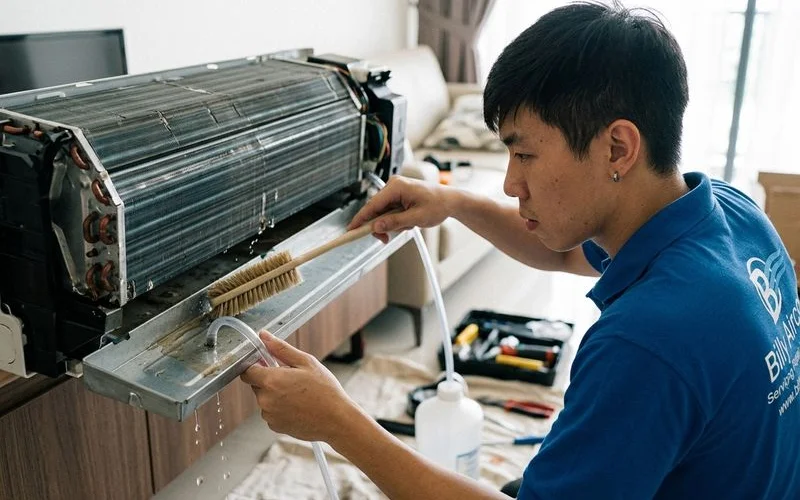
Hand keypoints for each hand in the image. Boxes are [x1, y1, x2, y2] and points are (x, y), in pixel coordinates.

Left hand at [240, 331, 359, 442]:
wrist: (336, 420)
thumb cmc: (325, 390)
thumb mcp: (306, 362)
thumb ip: (281, 348)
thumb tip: (264, 336)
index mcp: (271, 381)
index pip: (247, 371)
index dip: (256, 365)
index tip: (269, 364)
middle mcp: (265, 400)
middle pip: (257, 384)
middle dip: (270, 379)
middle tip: (293, 378)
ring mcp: (269, 415)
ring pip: (265, 398)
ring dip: (276, 394)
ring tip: (299, 394)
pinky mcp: (275, 426)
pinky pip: (272, 412)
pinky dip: (280, 408)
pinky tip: (298, 406)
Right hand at [348, 175, 454, 242]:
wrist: (451, 201)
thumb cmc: (438, 205)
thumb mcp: (417, 218)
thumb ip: (395, 222)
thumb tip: (376, 227)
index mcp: (397, 187)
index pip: (372, 205)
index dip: (360, 219)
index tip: (350, 230)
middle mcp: (393, 186)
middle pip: (375, 210)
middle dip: (380, 226)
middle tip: (385, 239)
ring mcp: (395, 190)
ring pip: (381, 212)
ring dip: (390, 224)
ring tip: (408, 226)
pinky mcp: (398, 195)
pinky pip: (389, 211)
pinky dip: (395, 220)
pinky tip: (407, 222)